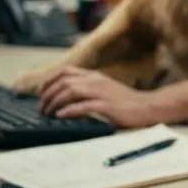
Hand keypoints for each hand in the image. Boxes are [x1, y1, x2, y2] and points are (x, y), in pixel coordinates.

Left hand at [38, 66, 163, 127]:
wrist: (148, 107)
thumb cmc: (126, 101)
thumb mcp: (104, 90)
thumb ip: (87, 90)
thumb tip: (66, 98)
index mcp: (94, 76)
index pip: (65, 71)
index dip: (48, 79)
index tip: (40, 91)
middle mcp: (95, 81)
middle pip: (63, 81)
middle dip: (47, 93)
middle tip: (40, 107)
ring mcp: (101, 92)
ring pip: (70, 91)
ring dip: (54, 101)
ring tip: (47, 113)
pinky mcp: (106, 106)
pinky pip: (83, 106)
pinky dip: (69, 110)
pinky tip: (60, 116)